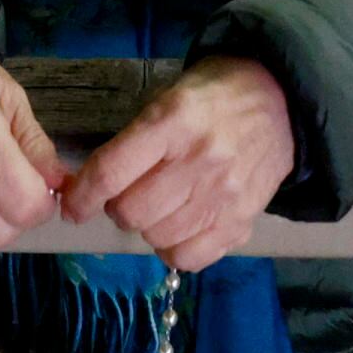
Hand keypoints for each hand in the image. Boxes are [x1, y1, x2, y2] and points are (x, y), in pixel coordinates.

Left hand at [60, 55, 294, 272]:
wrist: (281, 101)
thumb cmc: (214, 95)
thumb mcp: (169, 96)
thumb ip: (135, 140)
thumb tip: (92, 188)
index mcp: (174, 120)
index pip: (112, 171)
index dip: (81, 196)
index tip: (71, 206)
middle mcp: (200, 160)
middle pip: (131, 212)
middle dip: (117, 207)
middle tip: (128, 193)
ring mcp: (224, 195)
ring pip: (157, 237)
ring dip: (147, 227)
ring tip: (159, 205)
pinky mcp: (242, 221)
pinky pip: (189, 258)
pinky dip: (173, 249)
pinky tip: (179, 227)